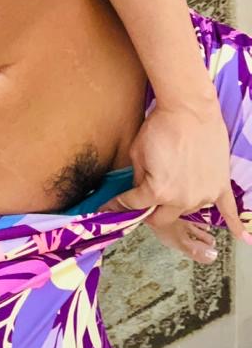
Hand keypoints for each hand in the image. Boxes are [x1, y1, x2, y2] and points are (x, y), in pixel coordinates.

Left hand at [97, 94, 251, 245]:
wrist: (189, 110)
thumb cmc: (160, 128)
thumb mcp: (137, 153)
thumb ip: (138, 179)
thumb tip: (138, 191)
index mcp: (158, 192)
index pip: (134, 206)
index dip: (118, 205)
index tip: (109, 208)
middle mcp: (182, 200)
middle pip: (161, 218)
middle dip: (148, 212)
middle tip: (142, 202)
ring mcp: (204, 195)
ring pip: (185, 211)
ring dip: (175, 204)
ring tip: (172, 187)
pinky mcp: (220, 186)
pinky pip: (229, 210)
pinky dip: (234, 224)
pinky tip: (241, 237)